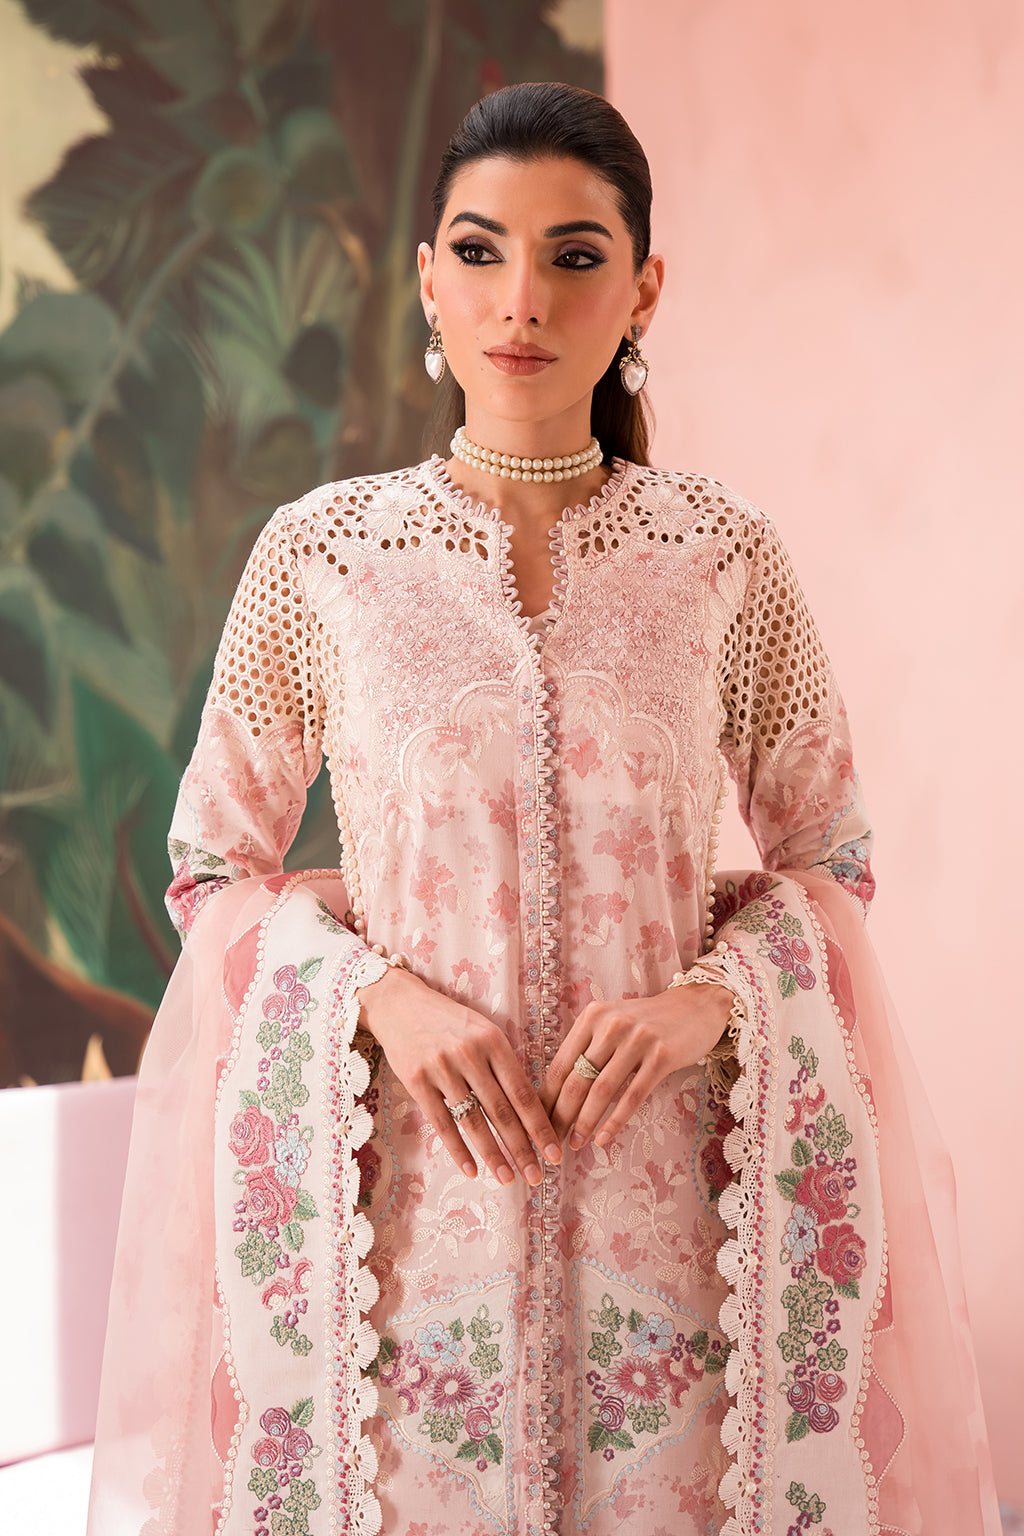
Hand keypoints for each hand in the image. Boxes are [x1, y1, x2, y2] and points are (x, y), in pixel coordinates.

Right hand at [356, 965, 560, 1185]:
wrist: (400, 1005)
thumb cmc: (449, 1021)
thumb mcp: (482, 1030)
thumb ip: (503, 1064)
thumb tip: (529, 1109)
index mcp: (493, 1040)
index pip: (522, 1092)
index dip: (540, 1126)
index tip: (554, 1153)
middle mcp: (469, 1054)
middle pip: (501, 1111)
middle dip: (522, 1148)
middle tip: (537, 1176)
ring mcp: (442, 1068)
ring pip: (473, 1121)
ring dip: (493, 1155)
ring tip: (508, 1178)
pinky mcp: (417, 1081)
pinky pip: (441, 1123)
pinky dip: (458, 1150)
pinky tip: (472, 1170)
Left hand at [541, 982, 733, 1149]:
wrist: (696, 1007)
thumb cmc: (648, 1023)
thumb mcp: (613, 1025)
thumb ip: (588, 1050)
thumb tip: (557, 1093)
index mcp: (592, 1017)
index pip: (560, 1064)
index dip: (546, 1098)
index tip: (537, 1124)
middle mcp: (611, 1025)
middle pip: (577, 1079)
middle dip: (560, 1116)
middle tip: (551, 1142)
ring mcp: (637, 1039)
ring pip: (602, 1090)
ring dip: (585, 1122)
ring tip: (575, 1143)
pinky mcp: (661, 1056)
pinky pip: (632, 1095)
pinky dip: (615, 1121)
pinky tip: (604, 1139)